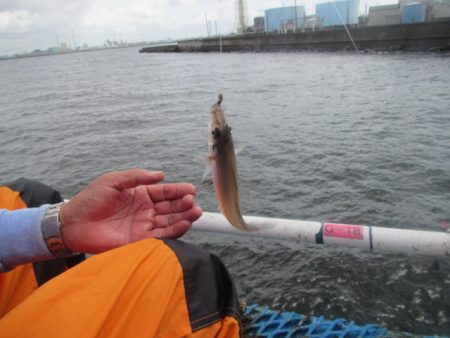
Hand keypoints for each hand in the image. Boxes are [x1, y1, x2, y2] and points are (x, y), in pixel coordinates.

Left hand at [59, 169, 201, 253]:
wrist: (73, 224)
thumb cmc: (90, 199)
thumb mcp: (112, 181)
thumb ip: (136, 177)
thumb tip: (161, 175)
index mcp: (141, 195)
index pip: (164, 192)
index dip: (178, 190)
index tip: (191, 190)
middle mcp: (145, 210)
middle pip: (171, 207)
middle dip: (184, 205)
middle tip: (193, 202)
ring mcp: (143, 226)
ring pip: (169, 222)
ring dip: (184, 218)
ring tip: (195, 213)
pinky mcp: (139, 241)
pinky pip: (161, 236)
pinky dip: (174, 231)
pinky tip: (185, 225)